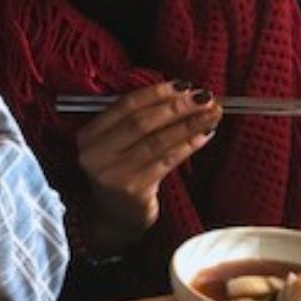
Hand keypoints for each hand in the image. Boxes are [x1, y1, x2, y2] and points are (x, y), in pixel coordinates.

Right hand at [76, 81, 221, 245]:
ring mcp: (113, 174)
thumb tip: (181, 93)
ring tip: (212, 114)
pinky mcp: (133, 190)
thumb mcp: (116, 143)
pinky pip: (166, 161)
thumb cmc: (121, 170)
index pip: (125, 106)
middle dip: (177, 107)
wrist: (115, 215)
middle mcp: (95, 154)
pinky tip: (204, 136)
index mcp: (88, 135)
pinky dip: (188, 146)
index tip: (184, 85)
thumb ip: (135, 119)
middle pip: (141, 122)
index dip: (156, 93)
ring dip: (189, 125)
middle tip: (204, 97)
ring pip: (157, 141)